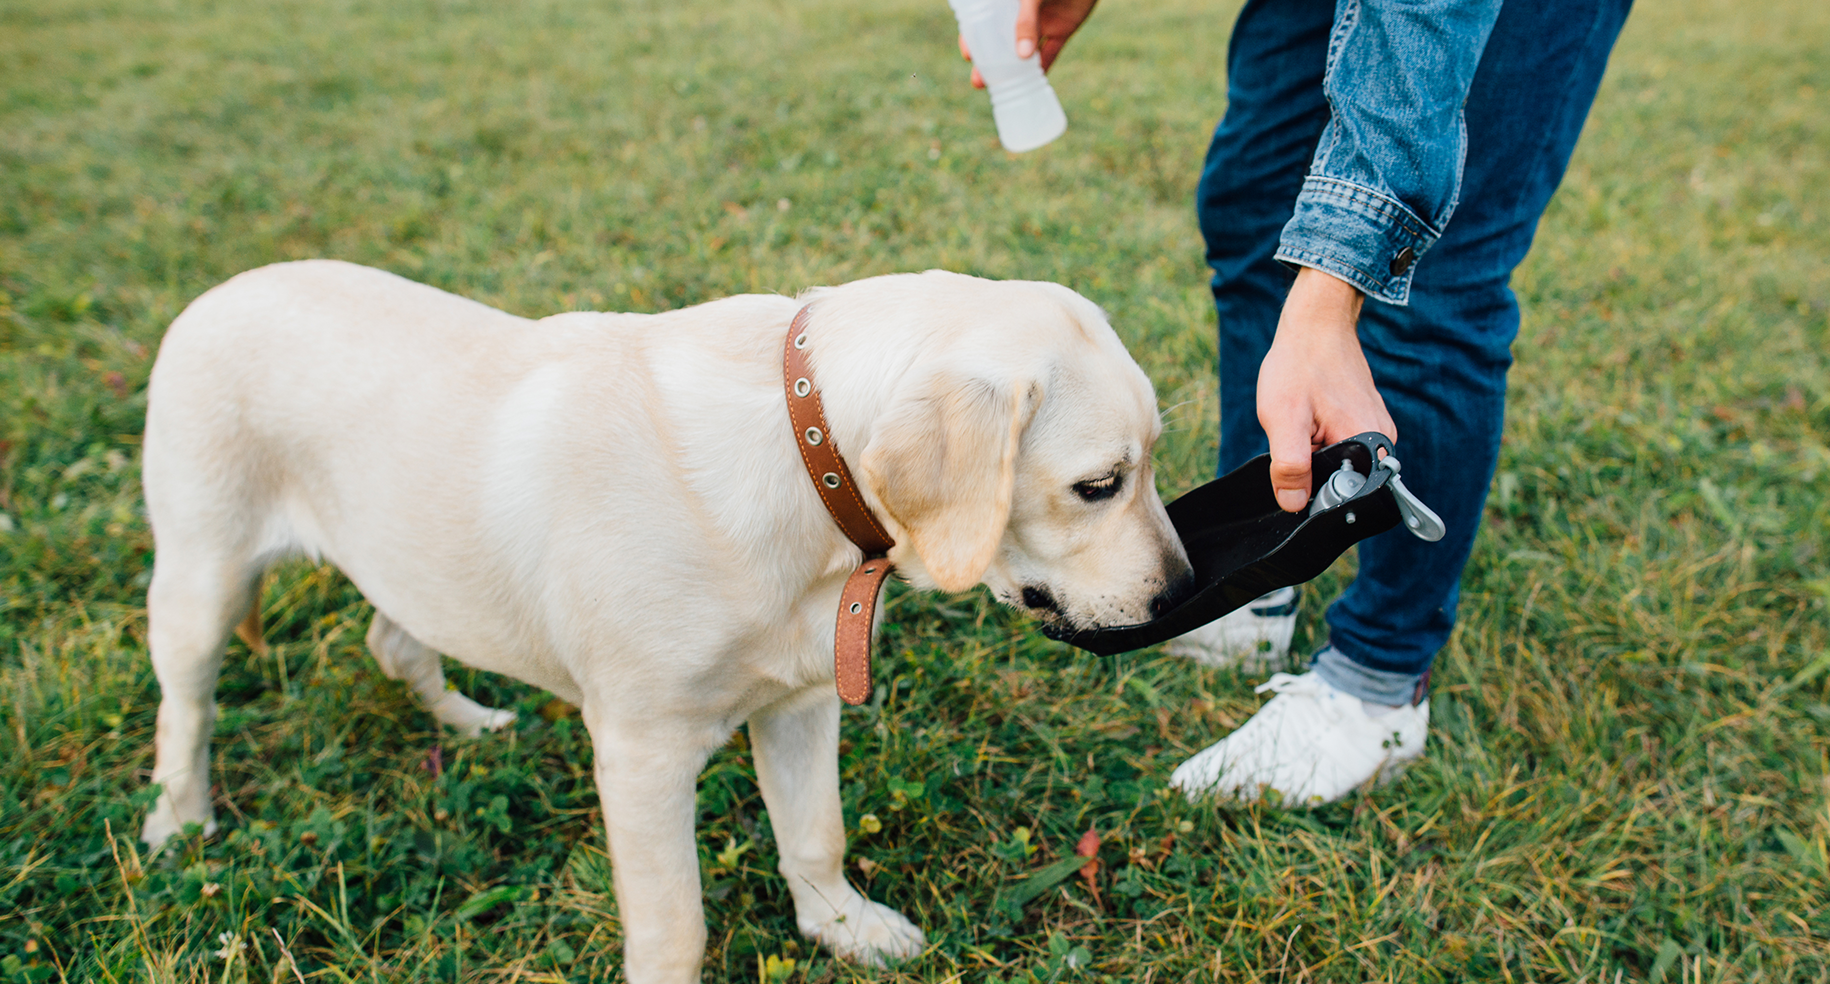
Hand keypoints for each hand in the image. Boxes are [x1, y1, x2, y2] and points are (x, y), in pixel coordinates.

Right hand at [959, 0, 1099, 88]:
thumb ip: (1026, 22)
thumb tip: (1022, 56)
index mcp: (1009, 2)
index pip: (987, 20)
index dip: (975, 39)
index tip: (969, 55)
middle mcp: (1024, 13)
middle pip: (1003, 41)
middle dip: (992, 62)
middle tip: (979, 81)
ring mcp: (1044, 21)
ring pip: (1026, 51)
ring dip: (1015, 70)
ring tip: (1001, 87)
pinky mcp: (1064, 28)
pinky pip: (1051, 52)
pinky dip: (1043, 67)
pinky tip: (1032, 84)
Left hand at [1257, 267, 1396, 512]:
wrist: (1316, 324)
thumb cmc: (1300, 365)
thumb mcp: (1284, 418)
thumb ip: (1290, 466)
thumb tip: (1293, 505)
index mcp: (1369, 444)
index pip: (1346, 498)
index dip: (1314, 494)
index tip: (1296, 465)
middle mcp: (1383, 441)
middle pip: (1342, 482)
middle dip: (1312, 470)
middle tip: (1298, 432)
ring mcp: (1378, 429)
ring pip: (1339, 464)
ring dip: (1314, 452)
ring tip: (1306, 418)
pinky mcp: (1369, 420)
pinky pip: (1342, 445)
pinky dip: (1320, 438)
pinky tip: (1312, 414)